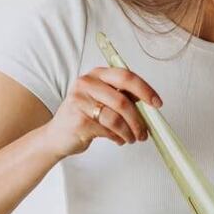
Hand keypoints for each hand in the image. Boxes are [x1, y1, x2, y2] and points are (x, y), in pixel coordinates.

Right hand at [42, 67, 161, 158]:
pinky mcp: (79, 120)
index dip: (145, 90)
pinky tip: (118, 139)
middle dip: (139, 119)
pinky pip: (108, 130)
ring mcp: (81, 101)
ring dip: (130, 132)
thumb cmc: (83, 117)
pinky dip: (118, 137)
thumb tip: (149, 104)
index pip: (126, 77)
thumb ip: (122, 96)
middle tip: (145, 132)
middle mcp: (87, 83)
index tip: (157, 103)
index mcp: (97, 74)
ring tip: (132, 138)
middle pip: (123, 100)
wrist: (56, 136)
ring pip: (117, 118)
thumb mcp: (102, 100)